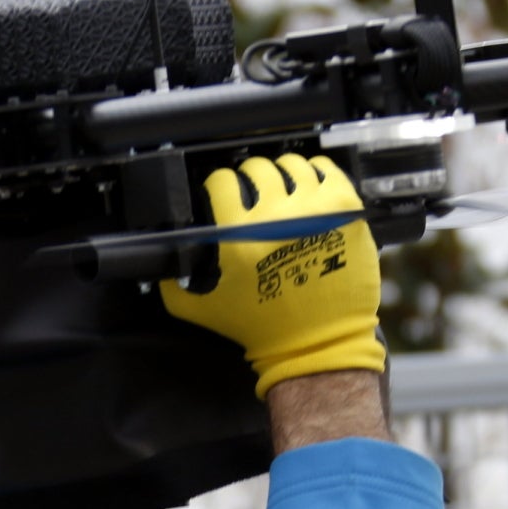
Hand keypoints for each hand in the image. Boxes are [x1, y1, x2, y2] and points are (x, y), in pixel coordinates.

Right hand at [159, 154, 383, 397]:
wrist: (317, 344)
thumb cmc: (263, 329)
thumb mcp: (205, 312)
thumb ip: (174, 288)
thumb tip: (163, 268)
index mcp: (240, 235)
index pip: (222, 182)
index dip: (218, 185)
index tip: (223, 192)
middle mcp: (277, 216)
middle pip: (257, 168)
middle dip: (249, 176)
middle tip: (253, 192)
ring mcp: (315, 209)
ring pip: (293, 164)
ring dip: (283, 172)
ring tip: (283, 188)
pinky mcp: (345, 209)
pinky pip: (328, 170)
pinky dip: (316, 173)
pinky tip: (310, 187)